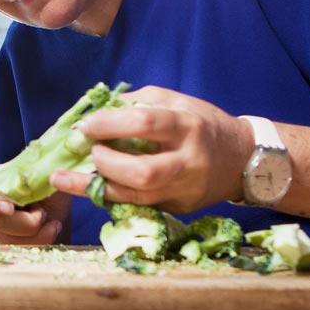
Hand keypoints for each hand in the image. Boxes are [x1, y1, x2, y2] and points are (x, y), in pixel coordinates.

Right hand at [0, 164, 61, 243]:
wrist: (59, 211)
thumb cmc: (52, 192)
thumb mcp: (48, 179)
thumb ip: (38, 175)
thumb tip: (40, 173)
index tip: (10, 207)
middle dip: (27, 223)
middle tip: (43, 213)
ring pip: (6, 240)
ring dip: (37, 235)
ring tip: (48, 222)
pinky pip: (14, 250)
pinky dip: (37, 243)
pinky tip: (45, 232)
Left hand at [66, 86, 252, 214]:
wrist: (243, 160)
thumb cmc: (205, 125)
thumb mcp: (180, 102)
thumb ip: (140, 101)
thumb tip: (98, 110)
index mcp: (188, 126)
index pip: (143, 122)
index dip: (108, 124)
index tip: (85, 126)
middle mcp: (188, 160)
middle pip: (141, 170)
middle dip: (104, 162)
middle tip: (90, 151)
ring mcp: (184, 189)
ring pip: (135, 197)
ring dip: (94, 188)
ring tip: (66, 179)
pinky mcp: (178, 208)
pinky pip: (137, 205)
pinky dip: (109, 197)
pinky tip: (89, 189)